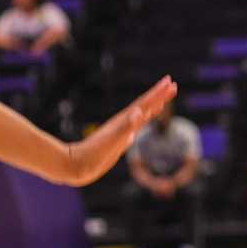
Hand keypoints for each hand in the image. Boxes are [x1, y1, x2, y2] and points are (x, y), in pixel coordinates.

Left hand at [60, 77, 176, 185]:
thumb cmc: (93, 155)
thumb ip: (126, 126)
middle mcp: (123, 123)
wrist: (74, 165)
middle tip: (172, 84)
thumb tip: (138, 112)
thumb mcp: (112, 141)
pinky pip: (132, 128)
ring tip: (161, 102)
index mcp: (124, 121)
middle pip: (144, 105)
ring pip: (139, 115)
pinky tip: (140, 122)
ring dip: (151, 107)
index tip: (170, 82)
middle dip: (158, 96)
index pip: (145, 103)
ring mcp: (120, 132)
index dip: (158, 93)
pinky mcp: (116, 141)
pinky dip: (139, 122)